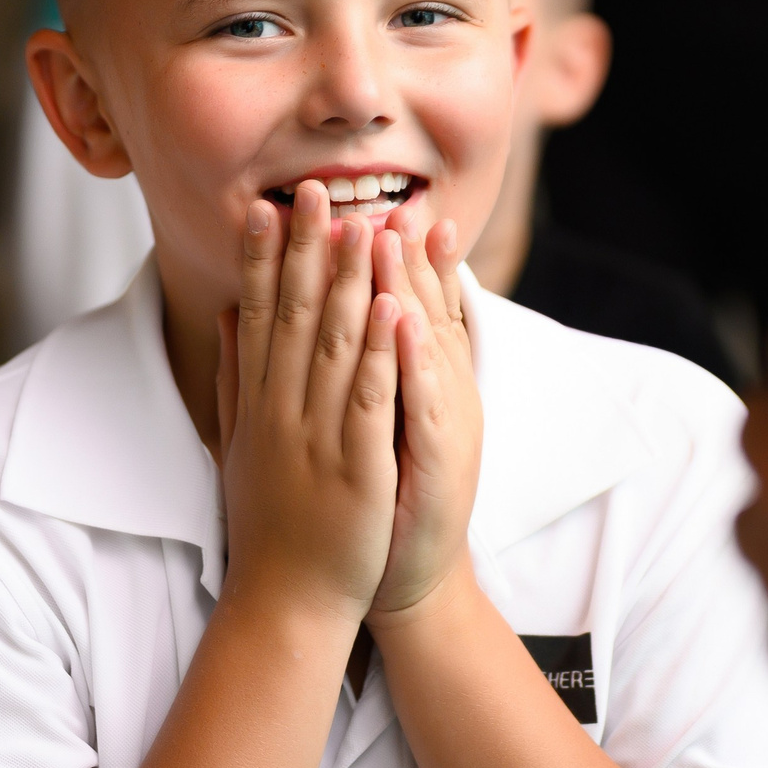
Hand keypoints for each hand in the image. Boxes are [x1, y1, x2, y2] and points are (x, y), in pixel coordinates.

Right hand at [215, 184, 404, 626]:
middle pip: (290, 317)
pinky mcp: (355, 466)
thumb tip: (228, 315)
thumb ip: (235, 376)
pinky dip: (377, 351)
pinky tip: (389, 308)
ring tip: (360, 226)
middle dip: (305, 251)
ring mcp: (315, 437)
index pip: (255, 316)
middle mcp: (279, 411)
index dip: (260, 259)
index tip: (265, 207)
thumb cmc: (268, 524)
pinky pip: (367, 398)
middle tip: (314, 191)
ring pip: (330, 346)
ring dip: (346, 283)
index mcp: (256, 402)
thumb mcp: (239, 442)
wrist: (286, 601)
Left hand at [365, 212, 482, 623]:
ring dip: (408, 284)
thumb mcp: (367, 424)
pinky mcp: (440, 457)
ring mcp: (441, 421)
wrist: (408, 576)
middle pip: (416, 307)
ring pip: (424, 341)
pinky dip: (412, 359)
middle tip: (383, 191)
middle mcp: (434, 391)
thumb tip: (326, 322)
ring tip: (391, 233)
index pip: (399, 304)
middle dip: (398, 249)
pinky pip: (425, 400)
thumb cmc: (381, 500)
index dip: (386, 254)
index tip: (366, 199)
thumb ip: (354, 372)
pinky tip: (401, 321)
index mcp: (410, 381)